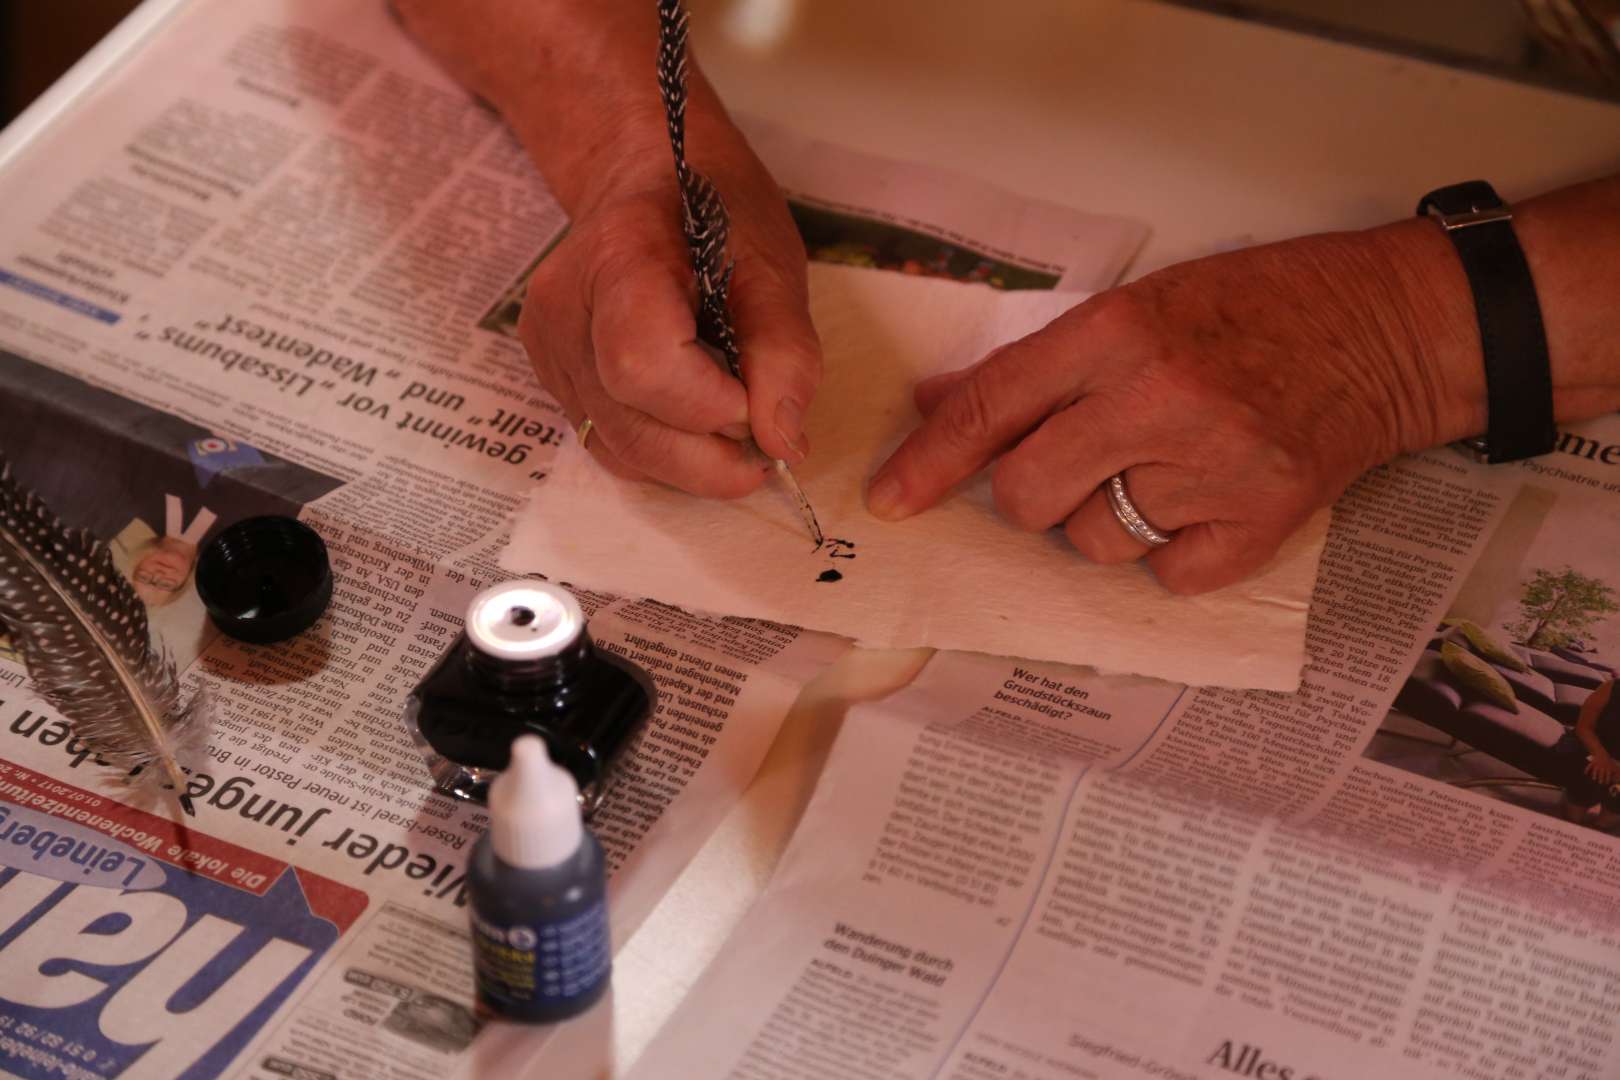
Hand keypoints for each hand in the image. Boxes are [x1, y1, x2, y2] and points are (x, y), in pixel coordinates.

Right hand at [521, 148, 820, 497]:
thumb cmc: (716, 211)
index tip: (760, 402)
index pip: (643, 363)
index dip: (710, 406)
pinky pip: (608, 444)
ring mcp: (550, 347)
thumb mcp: (772, 262)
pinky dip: (663, 454)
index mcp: (618, 256)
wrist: (647, 176)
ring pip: (617, 449)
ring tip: (735, 433)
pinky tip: (696, 424)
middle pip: (628, 423)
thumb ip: (784, 350)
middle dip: (708, 457)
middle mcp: (566, 307)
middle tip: (763, 445)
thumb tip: (782, 441)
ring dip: (689, 465)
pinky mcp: (553, 377)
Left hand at [865, 223, 1480, 593]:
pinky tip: (1200, 502)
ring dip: (1102, 521)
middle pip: (1027, 495)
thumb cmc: (1254, 306)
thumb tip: (939, 403)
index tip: (891, 499)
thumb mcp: (1138, 303)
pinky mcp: (1264, 522)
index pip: (990, 410)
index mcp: (1116, 335)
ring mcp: (1213, 469)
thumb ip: (1039, 363)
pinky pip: (1167, 574)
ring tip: (1155, 473)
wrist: (1386, 328)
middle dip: (1030, 492)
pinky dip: (1171, 552)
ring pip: (1092, 542)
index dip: (927, 463)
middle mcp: (1157, 402)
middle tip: (1076, 464)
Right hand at [1587, 751, 1619, 784]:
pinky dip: (1587, 770)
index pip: (1608, 774)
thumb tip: (1618, 778)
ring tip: (1594, 779)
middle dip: (1601, 778)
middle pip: (1602, 773)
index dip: (1608, 779)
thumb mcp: (1612, 765)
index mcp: (1608, 767)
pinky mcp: (1592, 763)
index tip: (1607, 783)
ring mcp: (1597, 764)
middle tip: (1600, 783)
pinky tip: (1586, 773)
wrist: (1600, 753)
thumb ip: (1615, 771)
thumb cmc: (1607, 760)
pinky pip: (1589, 766)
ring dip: (1595, 775)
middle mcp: (1602, 766)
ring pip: (1595, 770)